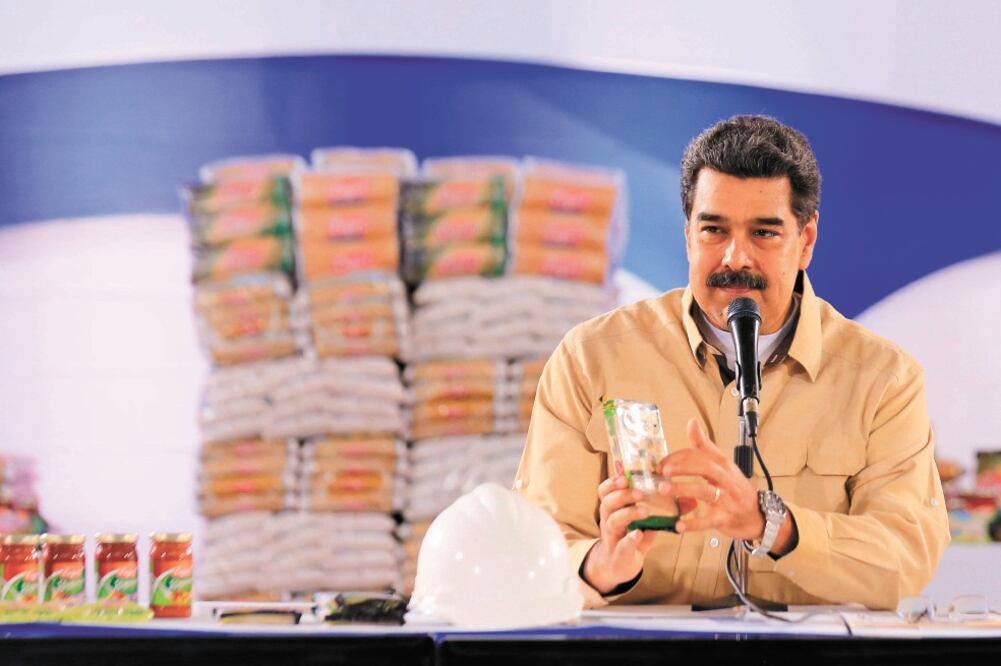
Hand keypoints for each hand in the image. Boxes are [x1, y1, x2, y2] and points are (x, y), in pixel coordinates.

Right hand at [581, 472, 656, 593]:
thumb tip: (691, 500)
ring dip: (628, 514)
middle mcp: (608, 520)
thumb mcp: (647, 522)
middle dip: (623, 495)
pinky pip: (622, 545)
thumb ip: (664, 510)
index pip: (606, 490)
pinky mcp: (619, 554)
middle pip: (608, 503)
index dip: (613, 482)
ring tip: (644, 511)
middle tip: (640, 492)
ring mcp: (612, 537)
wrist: (619, 565)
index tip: (625, 477)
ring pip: (613, 521)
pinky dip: (629, 539)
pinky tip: (638, 534)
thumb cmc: (632, 537)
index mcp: (614, 508)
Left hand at [657, 418, 765, 540]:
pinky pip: (709, 520)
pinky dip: (694, 523)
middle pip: (705, 467)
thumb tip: (691, 423)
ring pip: (705, 491)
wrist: (759, 516)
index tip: (661, 463)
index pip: (701, 454)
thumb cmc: (738, 489)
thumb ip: (705, 446)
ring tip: (663, 489)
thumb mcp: (724, 465)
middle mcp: (726, 479)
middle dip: (682, 467)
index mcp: (723, 465)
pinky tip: (679, 524)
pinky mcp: (726, 518)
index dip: (679, 457)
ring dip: (683, 489)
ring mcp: (728, 499)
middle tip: (662, 470)